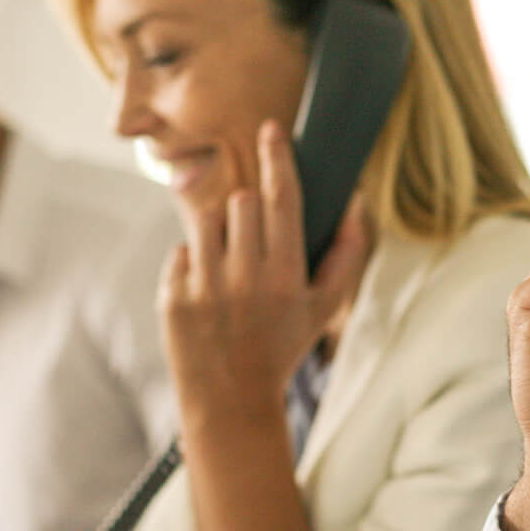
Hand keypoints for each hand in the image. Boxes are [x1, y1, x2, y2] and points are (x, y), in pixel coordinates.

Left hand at [159, 119, 371, 424]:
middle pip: (242, 202)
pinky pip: (181, 252)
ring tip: (229, 267)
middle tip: (252, 241)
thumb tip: (357, 205)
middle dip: (248, 210)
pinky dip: (193, 265)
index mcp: (285, 276)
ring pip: (207, 220)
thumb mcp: (324, 310)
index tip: (270, 129)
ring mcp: (205, 288)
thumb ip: (347, 256)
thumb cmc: (282, 348)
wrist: (231, 401)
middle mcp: (245, 278)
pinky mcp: (173, 297)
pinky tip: (206, 295)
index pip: (282, 199)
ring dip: (219, 234)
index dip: (277, 158)